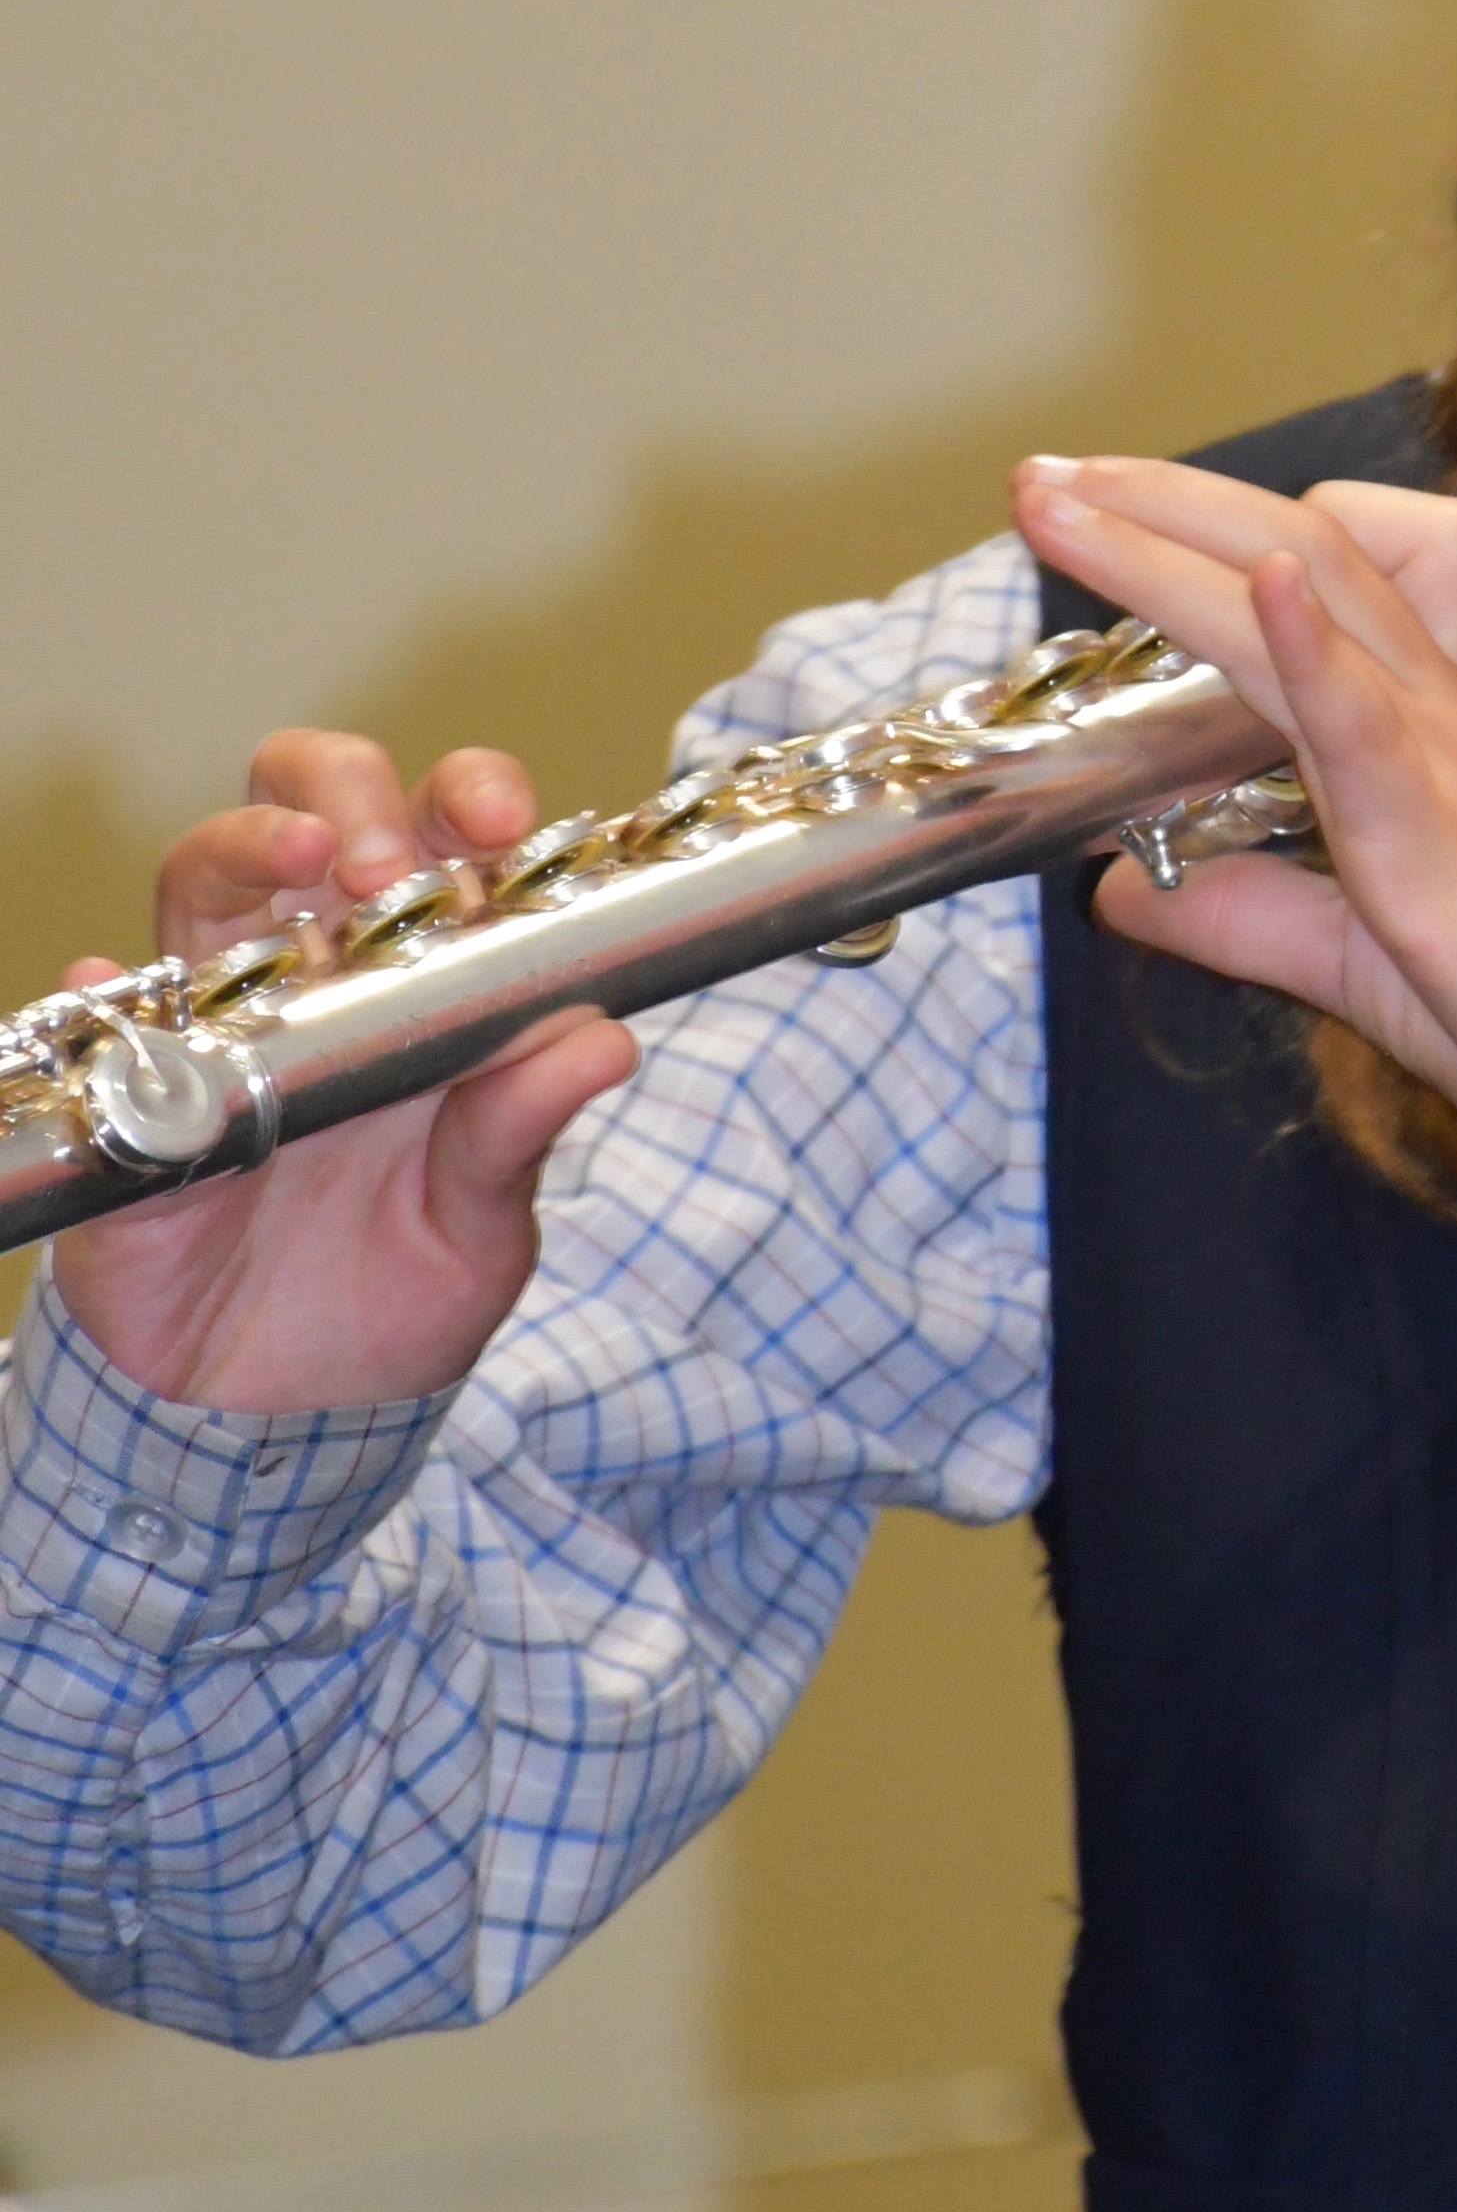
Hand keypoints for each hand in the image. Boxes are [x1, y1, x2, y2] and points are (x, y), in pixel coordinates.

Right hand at [48, 735, 635, 1414]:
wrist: (279, 1418)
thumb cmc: (393, 1298)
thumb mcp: (481, 1228)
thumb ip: (521, 1132)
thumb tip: (603, 1040)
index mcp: (427, 986)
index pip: (445, 841)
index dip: (467, 799)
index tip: (497, 824)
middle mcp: (317, 976)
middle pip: (314, 810)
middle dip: (349, 793)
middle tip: (383, 860)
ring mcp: (215, 1022)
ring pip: (203, 877)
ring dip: (245, 847)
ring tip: (299, 863)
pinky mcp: (129, 1096)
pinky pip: (99, 1020)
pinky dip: (105, 992)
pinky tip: (119, 990)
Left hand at [1014, 458, 1456, 1206]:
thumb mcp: (1356, 966)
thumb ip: (1245, 916)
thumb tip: (1118, 896)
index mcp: (1427, 735)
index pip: (1317, 581)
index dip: (1204, 531)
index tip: (1094, 512)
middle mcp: (1438, 719)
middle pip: (1300, 549)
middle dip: (1158, 502)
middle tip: (1042, 474)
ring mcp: (1446, 768)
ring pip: (1312, 604)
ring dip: (1176, 542)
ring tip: (1071, 499)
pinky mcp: (1446, 847)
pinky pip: (1374, 727)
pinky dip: (1310, 648)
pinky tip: (1258, 585)